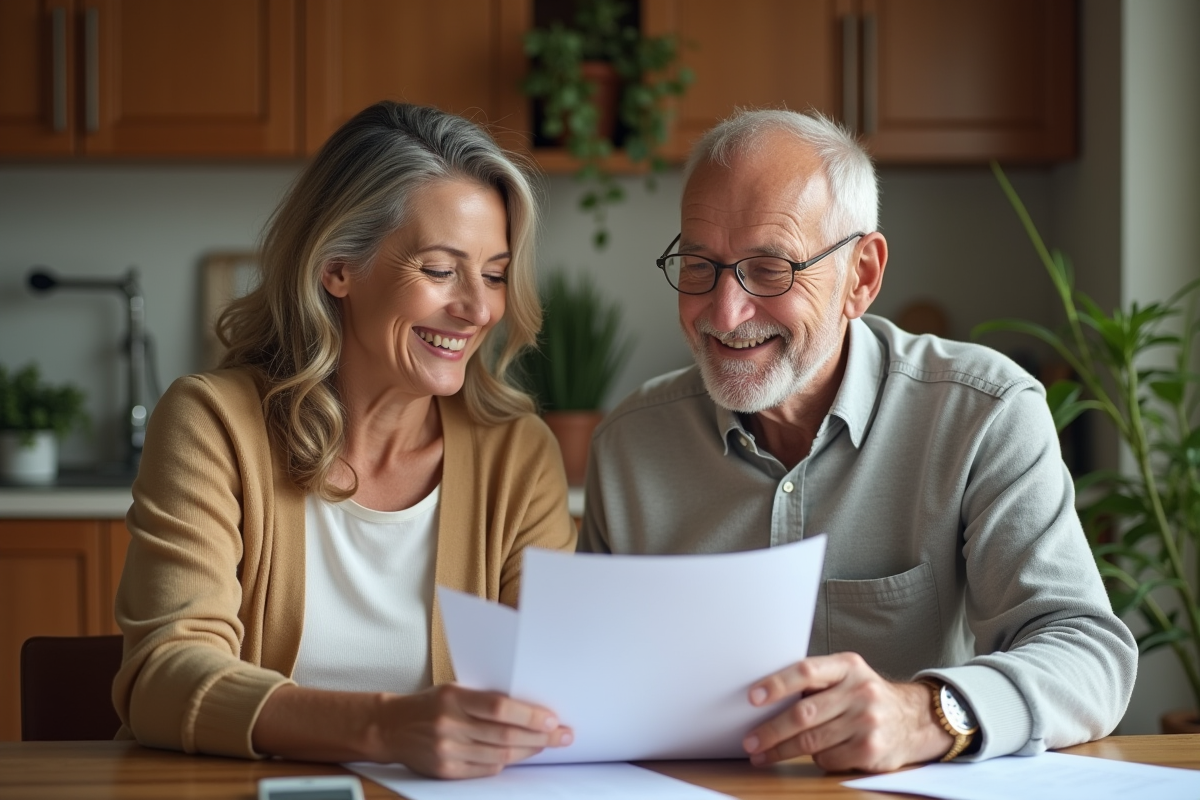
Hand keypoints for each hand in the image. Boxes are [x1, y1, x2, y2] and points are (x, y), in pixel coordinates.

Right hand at [379, 684, 572, 778]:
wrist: (392, 727)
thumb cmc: (430, 704)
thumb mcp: (454, 690)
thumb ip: (485, 699)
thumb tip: (528, 709)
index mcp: (454, 698)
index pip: (500, 707)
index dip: (530, 715)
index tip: (552, 719)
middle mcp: (450, 725)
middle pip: (504, 735)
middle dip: (540, 737)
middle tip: (562, 735)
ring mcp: (447, 750)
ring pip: (499, 756)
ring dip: (528, 751)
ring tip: (546, 745)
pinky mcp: (445, 771)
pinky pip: (485, 770)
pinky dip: (505, 763)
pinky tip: (518, 756)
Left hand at [742, 652, 951, 772]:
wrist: (913, 720)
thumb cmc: (865, 696)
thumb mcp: (847, 676)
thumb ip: (816, 681)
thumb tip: (765, 698)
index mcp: (848, 666)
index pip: (806, 671)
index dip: (777, 684)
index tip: (752, 697)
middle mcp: (860, 692)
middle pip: (803, 714)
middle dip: (770, 731)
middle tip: (750, 741)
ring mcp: (867, 722)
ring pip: (811, 741)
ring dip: (781, 751)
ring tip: (762, 754)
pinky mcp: (871, 750)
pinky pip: (828, 759)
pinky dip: (814, 759)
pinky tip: (809, 756)